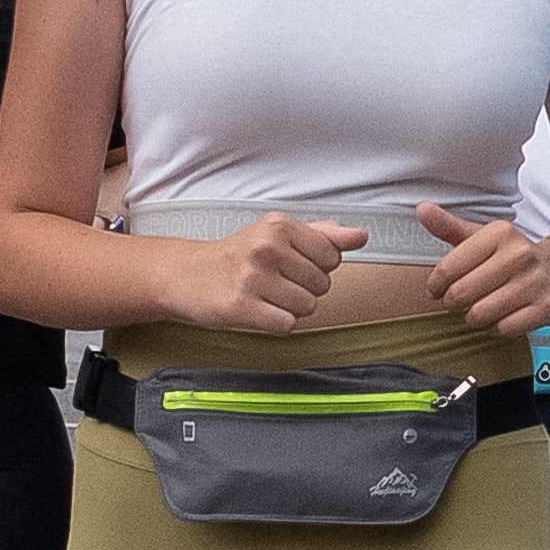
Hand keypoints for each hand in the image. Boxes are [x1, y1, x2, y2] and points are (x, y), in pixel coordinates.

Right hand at [167, 212, 366, 331]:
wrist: (187, 276)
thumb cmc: (239, 256)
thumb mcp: (278, 235)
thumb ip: (322, 235)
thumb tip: (361, 236)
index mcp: (278, 225)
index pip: (333, 256)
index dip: (316, 266)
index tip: (290, 265)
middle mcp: (266, 247)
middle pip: (322, 284)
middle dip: (303, 288)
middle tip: (273, 282)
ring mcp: (252, 277)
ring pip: (307, 307)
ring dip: (290, 308)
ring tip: (265, 296)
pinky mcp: (241, 306)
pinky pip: (287, 324)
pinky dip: (276, 323)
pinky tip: (258, 310)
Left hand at [418, 202, 549, 334]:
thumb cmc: (516, 256)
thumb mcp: (483, 237)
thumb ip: (449, 226)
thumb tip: (422, 209)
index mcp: (500, 233)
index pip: (448, 268)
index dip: (436, 285)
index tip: (438, 289)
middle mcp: (520, 254)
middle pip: (461, 294)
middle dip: (454, 303)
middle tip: (461, 301)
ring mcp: (536, 281)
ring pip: (481, 314)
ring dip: (476, 317)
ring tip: (483, 307)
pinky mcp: (548, 307)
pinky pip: (505, 328)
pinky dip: (499, 327)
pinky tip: (504, 316)